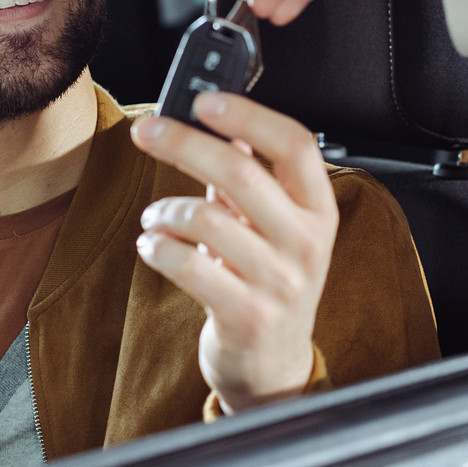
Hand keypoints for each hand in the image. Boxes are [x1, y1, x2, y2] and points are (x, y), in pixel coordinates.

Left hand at [130, 94, 337, 411]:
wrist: (273, 365)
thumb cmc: (268, 283)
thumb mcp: (273, 226)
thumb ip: (252, 176)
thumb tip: (221, 120)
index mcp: (320, 210)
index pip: (295, 144)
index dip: (249, 115)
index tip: (205, 101)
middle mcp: (307, 243)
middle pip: (242, 172)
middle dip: (184, 143)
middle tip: (148, 131)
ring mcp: (279, 282)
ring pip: (206, 219)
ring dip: (165, 210)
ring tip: (156, 218)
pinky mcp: (246, 315)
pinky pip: (188, 266)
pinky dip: (158, 248)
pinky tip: (153, 246)